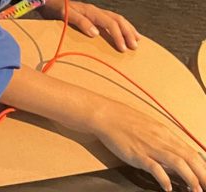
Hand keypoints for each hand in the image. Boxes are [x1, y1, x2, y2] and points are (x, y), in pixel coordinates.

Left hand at [39, 0, 140, 51]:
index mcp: (91, 11)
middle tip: (134, 47)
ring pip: (118, 19)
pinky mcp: (96, 15)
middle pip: (118, 20)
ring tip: (137, 40)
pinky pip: (113, 20)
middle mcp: (97, 10)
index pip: (110, 23)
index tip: (122, 48)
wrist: (50, 1)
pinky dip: (123, 26)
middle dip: (128, 33)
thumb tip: (95, 33)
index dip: (117, 35)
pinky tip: (128, 33)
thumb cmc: (57, 10)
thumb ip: (79, 22)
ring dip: (128, 29)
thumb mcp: (65, 15)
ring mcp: (97, 12)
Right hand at [90, 101, 205, 191]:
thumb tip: (175, 157)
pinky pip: (154, 167)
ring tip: (196, 191)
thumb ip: (164, 142)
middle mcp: (161, 140)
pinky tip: (168, 188)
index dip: (203, 167)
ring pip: (178, 162)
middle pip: (190, 158)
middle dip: (203, 175)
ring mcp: (149, 147)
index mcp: (165, 133)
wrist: (104, 115)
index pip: (192, 152)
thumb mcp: (149, 127)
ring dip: (191, 178)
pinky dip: (164, 178)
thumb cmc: (124, 120)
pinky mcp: (137, 154)